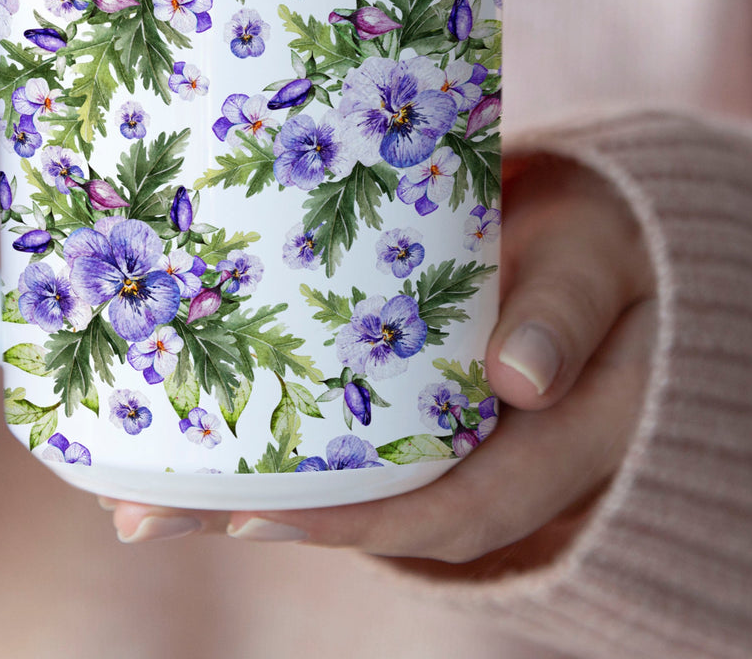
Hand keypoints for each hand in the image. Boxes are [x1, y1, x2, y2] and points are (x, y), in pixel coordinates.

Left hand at [105, 156, 655, 573]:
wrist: (614, 228)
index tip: (252, 520)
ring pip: (351, 484)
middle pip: (376, 513)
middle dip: (262, 519)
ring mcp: (456, 437)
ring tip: (137, 492)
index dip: (355, 523)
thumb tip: (521, 380)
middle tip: (143, 514)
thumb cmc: (611, 236)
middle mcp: (496, 461)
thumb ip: (569, 310)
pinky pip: (348, 438)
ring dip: (246, 493)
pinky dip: (274, 446)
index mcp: (558, 446)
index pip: (455, 508)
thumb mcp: (601, 258)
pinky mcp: (421, 404)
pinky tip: (195, 432)